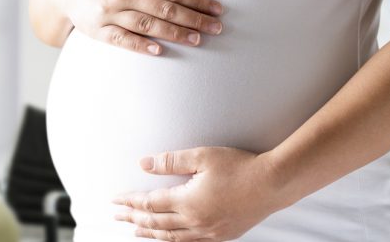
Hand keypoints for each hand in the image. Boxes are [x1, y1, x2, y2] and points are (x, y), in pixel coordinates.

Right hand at [51, 0, 223, 54]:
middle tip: (217, 28)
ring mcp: (109, 13)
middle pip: (164, 9)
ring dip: (174, 33)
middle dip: (193, 19)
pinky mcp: (98, 31)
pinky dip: (140, 45)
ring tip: (197, 40)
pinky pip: (122, 40)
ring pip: (147, 25)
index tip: (217, 9)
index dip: (197, 1)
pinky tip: (158, 50)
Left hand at [113, 147, 287, 240]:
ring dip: (150, 233)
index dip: (130, 202)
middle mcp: (196, 221)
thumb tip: (144, 163)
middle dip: (133, 219)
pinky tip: (169, 238)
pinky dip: (173, 240)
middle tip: (117, 216)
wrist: (274, 184)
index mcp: (188, 202)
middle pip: (155, 223)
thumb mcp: (202, 156)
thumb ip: (171, 161)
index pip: (150, 204)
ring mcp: (209, 231)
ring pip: (171, 237)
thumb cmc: (240, 167)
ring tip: (135, 231)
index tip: (115, 201)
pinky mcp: (222, 235)